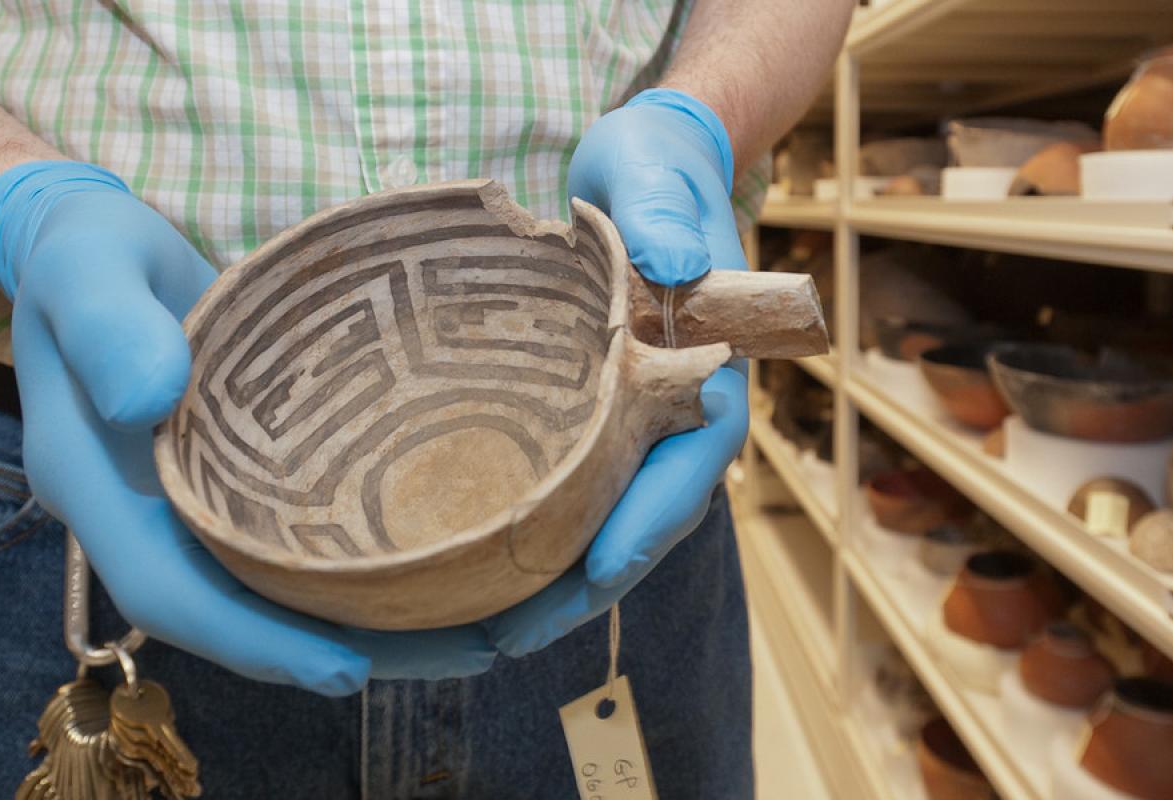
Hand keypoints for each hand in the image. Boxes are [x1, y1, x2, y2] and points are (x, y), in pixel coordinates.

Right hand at [0, 162, 496, 693]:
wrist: (89, 252)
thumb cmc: (86, 254)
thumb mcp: (82, 266)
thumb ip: (106, 324)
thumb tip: (146, 399)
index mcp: (100, 492)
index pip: (171, 595)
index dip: (254, 642)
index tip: (346, 670)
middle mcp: (150, 523)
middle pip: (245, 619)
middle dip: (348, 651)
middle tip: (469, 654)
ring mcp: (197, 512)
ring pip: (285, 597)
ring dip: (380, 625)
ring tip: (489, 630)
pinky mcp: (242, 491)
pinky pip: (305, 552)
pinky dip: (375, 571)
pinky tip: (459, 567)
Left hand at [486, 90, 751, 655]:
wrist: (652, 171)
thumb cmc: (658, 177)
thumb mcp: (660, 182)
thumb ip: (667, 218)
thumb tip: (674, 259)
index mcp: (709, 374)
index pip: (688, 467)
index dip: (645, 524)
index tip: (596, 575)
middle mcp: (677, 420)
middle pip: (638, 524)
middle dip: (577, 589)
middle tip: (502, 641)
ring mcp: (636, 431)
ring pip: (599, 528)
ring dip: (545, 586)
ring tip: (469, 638)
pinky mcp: (594, 428)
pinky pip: (566, 499)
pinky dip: (525, 543)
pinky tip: (463, 578)